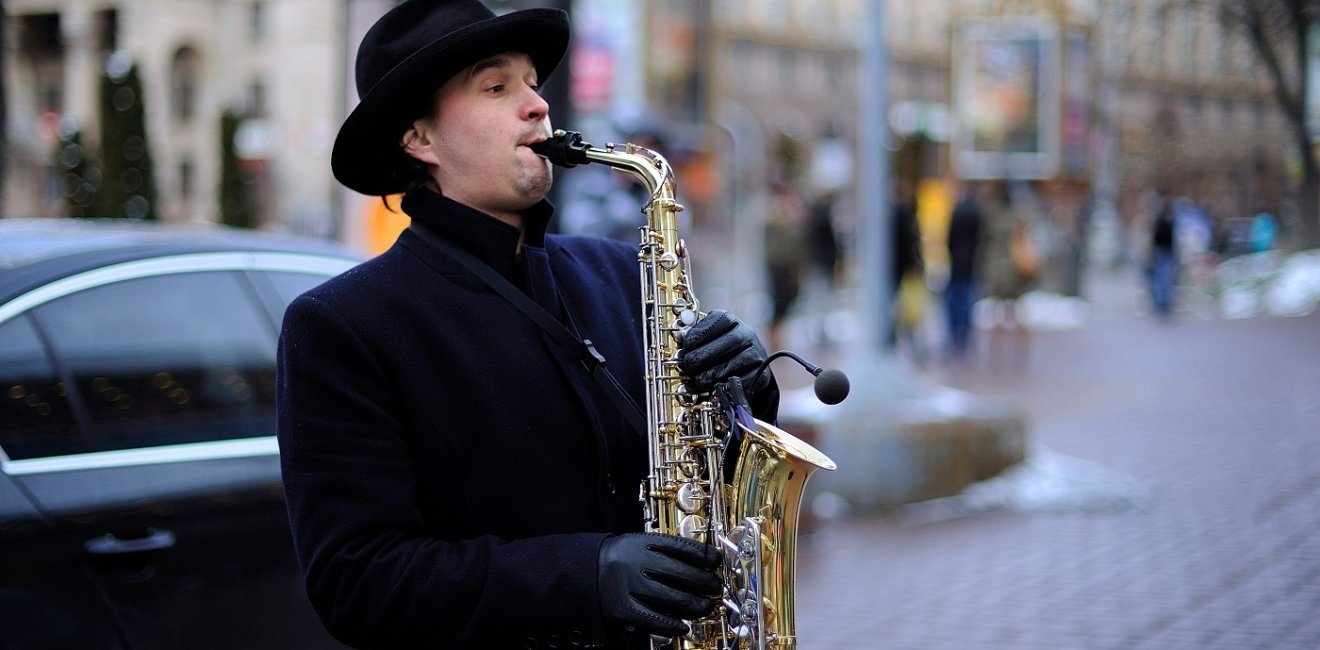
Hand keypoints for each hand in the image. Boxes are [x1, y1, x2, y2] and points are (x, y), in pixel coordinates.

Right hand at [597, 533, 720, 636]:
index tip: (717, 561)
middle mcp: (636, 562)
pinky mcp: (622, 607)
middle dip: (704, 581)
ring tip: (706, 607)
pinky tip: (683, 626)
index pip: (680, 546)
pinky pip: (652, 618)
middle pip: (680, 573)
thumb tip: (701, 563)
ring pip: (670, 597)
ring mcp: (629, 585)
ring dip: (694, 605)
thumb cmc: (618, 557)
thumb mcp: (638, 543)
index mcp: (642, 542)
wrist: (583, 571)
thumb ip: (664, 550)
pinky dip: (670, 624)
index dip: (703, 555)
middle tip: (716, 587)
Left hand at [678, 310, 770, 395]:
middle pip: (719, 347)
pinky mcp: (760, 372)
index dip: (693, 340)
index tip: (684, 350)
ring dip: (709, 376)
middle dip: (699, 360)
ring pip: (729, 366)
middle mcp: (745, 333)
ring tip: (698, 380)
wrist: (746, 364)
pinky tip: (714, 388)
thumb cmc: (719, 350)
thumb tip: (679, 341)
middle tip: (688, 368)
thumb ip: (692, 338)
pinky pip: (740, 381)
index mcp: (728, 319)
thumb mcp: (706, 338)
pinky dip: (724, 386)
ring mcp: (755, 353)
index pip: (710, 326)